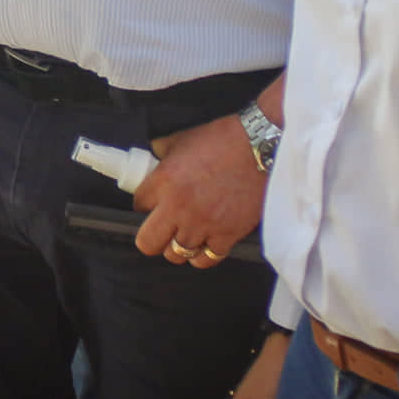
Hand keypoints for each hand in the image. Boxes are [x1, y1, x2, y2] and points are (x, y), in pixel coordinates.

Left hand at [133, 112, 265, 264]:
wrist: (259, 148)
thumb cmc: (222, 139)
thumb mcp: (182, 138)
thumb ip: (163, 151)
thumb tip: (154, 155)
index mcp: (164, 181)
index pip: (138, 204)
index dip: (144, 203)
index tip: (151, 203)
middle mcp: (179, 208)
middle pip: (148, 243)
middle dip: (151, 237)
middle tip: (159, 229)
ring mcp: (203, 225)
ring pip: (176, 254)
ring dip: (177, 246)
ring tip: (183, 235)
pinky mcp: (226, 236)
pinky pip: (206, 259)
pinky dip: (202, 255)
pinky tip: (203, 244)